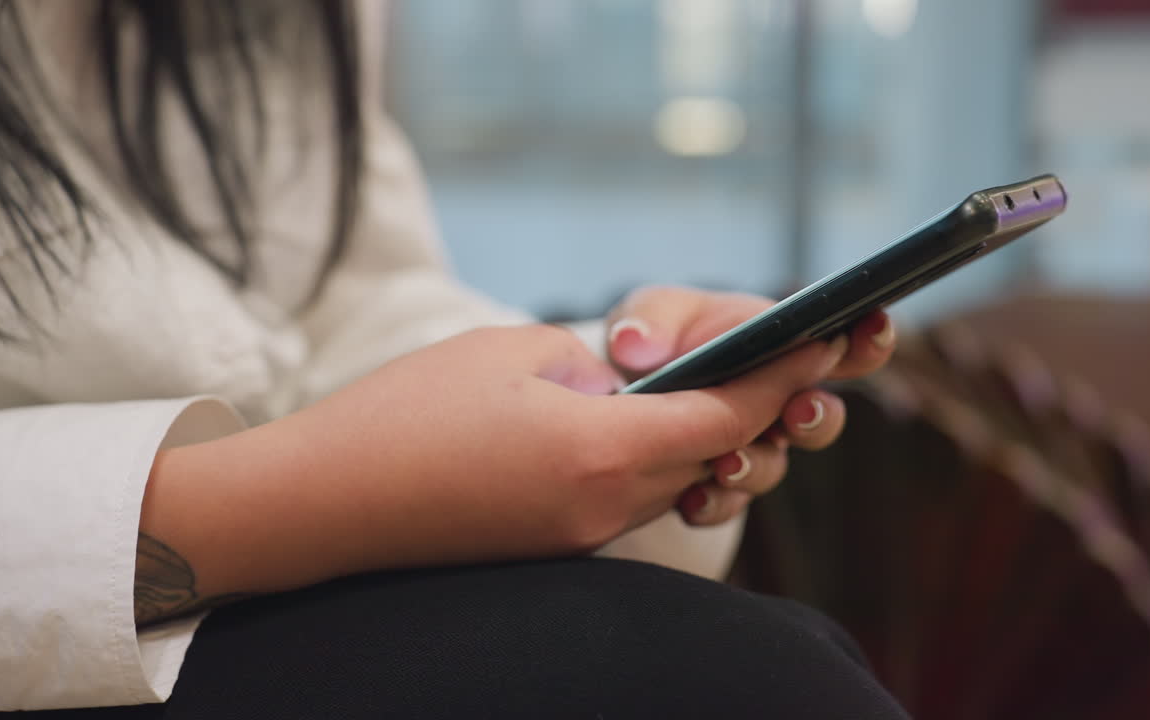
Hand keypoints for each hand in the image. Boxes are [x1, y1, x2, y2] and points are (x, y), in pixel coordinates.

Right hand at [141, 321, 871, 607]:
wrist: (322, 503)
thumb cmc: (403, 414)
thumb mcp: (510, 356)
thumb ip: (593, 367)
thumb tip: (637, 383)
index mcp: (601, 451)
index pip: (727, 412)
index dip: (783, 374)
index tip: (826, 340)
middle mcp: (605, 508)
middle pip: (715, 453)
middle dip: (761, 408)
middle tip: (793, 358)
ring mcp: (581, 536)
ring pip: (679, 481)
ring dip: (712, 438)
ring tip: (733, 388)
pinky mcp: (557, 546)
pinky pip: (635, 500)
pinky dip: (661, 463)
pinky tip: (656, 429)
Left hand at [604, 286, 895, 525]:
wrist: (615, 392)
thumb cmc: (652, 338)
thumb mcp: (648, 314)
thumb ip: (647, 320)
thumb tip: (638, 346)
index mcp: (783, 348)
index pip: (846, 346)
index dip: (869, 340)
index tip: (868, 328)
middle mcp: (778, 403)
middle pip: (822, 419)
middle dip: (815, 416)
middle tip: (796, 411)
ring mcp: (752, 449)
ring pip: (774, 467)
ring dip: (757, 465)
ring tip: (727, 462)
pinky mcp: (715, 486)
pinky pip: (726, 504)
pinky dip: (711, 502)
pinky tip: (689, 499)